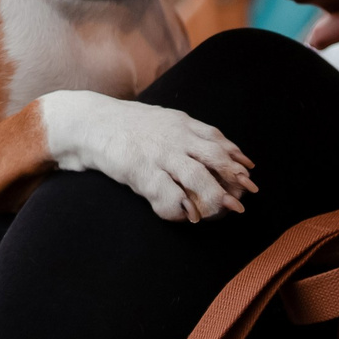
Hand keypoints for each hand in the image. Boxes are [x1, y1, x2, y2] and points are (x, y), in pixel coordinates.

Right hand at [38, 91, 257, 221]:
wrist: (89, 122)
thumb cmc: (126, 126)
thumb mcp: (161, 121)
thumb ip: (184, 132)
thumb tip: (210, 145)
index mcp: (180, 124)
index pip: (216, 139)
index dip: (234, 155)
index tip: (248, 170)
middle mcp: (175, 138)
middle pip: (214, 157)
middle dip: (234, 178)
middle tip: (247, 196)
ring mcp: (159, 155)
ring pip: (197, 178)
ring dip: (215, 198)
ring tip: (224, 212)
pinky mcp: (142, 171)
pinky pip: (168, 194)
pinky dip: (181, 209)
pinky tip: (186, 217)